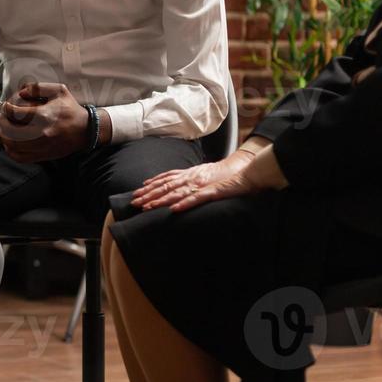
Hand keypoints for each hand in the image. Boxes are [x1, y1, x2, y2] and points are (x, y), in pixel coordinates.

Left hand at [0, 82, 91, 163]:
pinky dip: (11, 151)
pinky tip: (10, 144)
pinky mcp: (44, 155)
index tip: (6, 106)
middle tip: (1, 118)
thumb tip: (20, 92)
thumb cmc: (70, 109)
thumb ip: (38, 87)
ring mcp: (42, 146)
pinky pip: (21, 157)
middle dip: (1, 124)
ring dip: (4, 138)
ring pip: (13, 146)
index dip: (6, 109)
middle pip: (10, 132)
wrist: (86, 130)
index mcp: (45, 115)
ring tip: (3, 130)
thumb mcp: (59, 90)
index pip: (16, 113)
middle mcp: (42, 132)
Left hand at [130, 146, 281, 212]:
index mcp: (191, 174)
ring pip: (178, 192)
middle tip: (134, 202)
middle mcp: (193, 178)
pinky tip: (174, 209)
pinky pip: (197, 198)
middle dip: (149, 194)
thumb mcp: (205, 177)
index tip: (137, 192)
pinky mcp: (213, 192)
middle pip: (167, 186)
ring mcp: (203, 184)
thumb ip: (191, 181)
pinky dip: (185, 203)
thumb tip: (177, 189)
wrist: (247, 172)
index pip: (166, 180)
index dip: (151, 186)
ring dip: (161, 200)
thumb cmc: (226, 176)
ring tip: (148, 207)